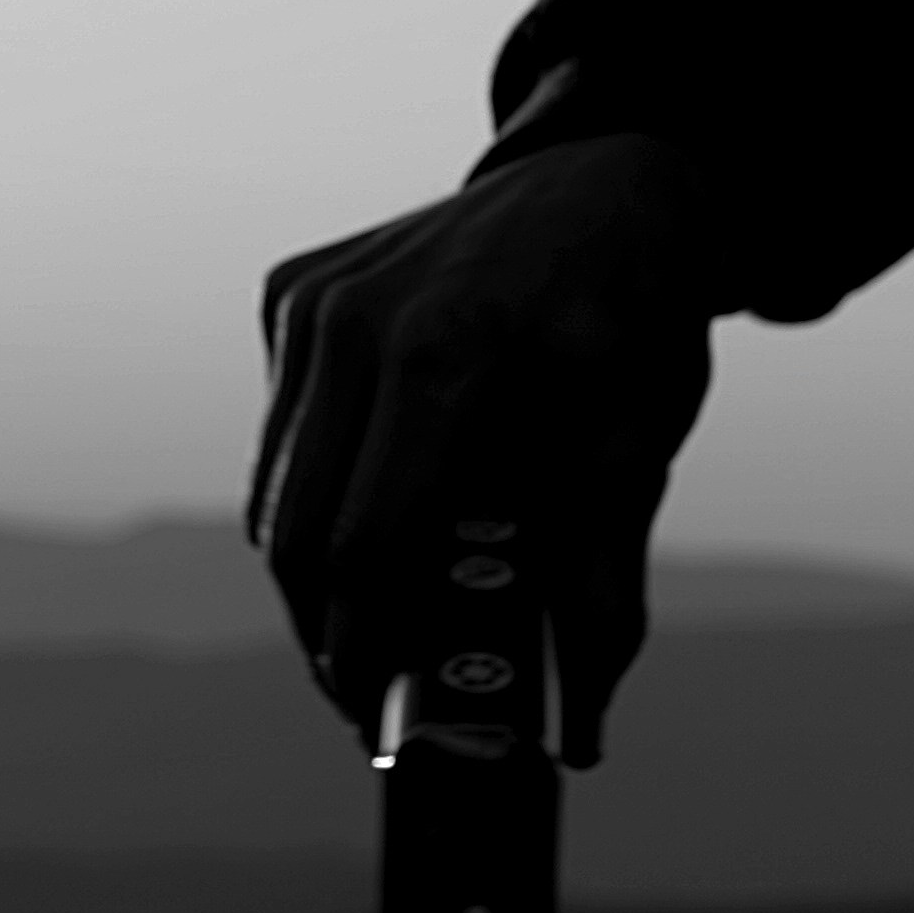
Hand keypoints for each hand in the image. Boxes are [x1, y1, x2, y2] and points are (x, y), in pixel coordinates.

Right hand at [248, 136, 721, 757]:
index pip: (364, 546)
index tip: (375, 722)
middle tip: (367, 698)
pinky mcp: (291, 290)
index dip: (363, 652)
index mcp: (445, 353)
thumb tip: (577, 732)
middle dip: (325, 634)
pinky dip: (315, 489)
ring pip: (273, 489)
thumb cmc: (633, 319)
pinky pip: (283, 429)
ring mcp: (313, 297)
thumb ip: (598, 588)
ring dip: (311, 574)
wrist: (608, 181)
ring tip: (373, 626)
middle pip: (295, 532)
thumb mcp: (639, 447)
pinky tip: (380, 503)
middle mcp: (356, 317)